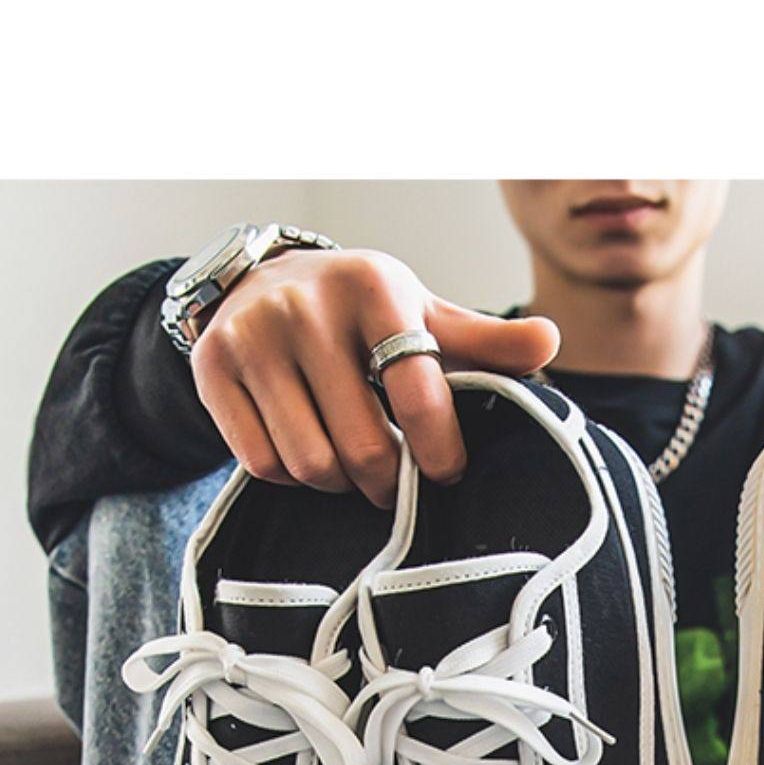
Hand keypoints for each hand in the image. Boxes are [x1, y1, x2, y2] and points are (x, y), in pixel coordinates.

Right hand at [191, 249, 558, 507]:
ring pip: (309, 461)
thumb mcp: (421, 311)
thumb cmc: (359, 308)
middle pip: (362, 442)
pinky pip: (261, 462)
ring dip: (339, 482)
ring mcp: (252, 336)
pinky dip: (293, 476)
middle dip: (386, 479)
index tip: (446, 473)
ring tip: (354, 468)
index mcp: (373, 286)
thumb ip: (484, 339)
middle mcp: (307, 306)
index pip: (417, 387)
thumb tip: (550, 342)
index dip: (438, 446)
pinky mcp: (212, 368)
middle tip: (396, 484)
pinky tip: (310, 453)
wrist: (259, 280)